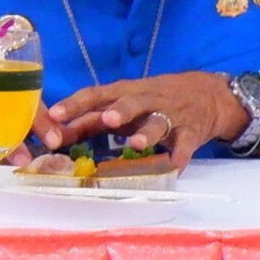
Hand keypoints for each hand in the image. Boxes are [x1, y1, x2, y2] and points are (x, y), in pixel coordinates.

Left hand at [39, 72, 242, 169]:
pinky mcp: (192, 131)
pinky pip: (186, 144)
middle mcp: (146, 100)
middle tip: (108, 120)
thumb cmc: (150, 101)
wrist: (206, 94)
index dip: (75, 103)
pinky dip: (181, 155)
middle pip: (132, 102)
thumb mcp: (120, 105)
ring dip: (149, 132)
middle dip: (120, 110)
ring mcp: (170, 115)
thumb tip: (53, 136)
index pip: (96, 94)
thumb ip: (89, 121)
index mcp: (123, 93)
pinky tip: (174, 166)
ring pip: (159, 122)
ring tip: (138, 143)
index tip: (55, 114)